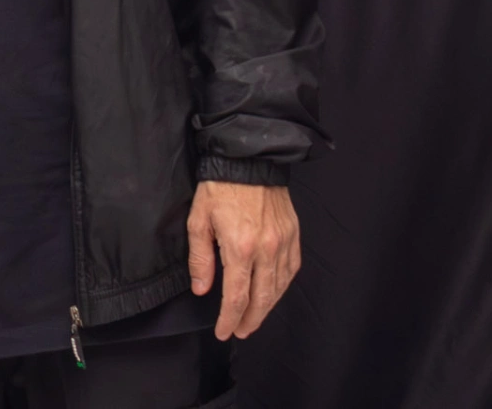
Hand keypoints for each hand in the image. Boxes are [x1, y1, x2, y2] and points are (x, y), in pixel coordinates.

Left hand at [188, 179, 301, 339]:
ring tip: (254, 319)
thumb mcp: (198, 221)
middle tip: (240, 332)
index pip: (237, 297)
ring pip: (279, 288)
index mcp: (240, 247)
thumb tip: (202, 289)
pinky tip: (273, 294)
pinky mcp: (293, 236)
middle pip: (262, 298)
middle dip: (250, 320)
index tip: (224, 332)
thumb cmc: (219, 188)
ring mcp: (284, 243)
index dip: (230, 319)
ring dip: (267, 308)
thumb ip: (200, 259)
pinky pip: (291, 271)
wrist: (248, 160)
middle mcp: (266, 250)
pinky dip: (282, 287)